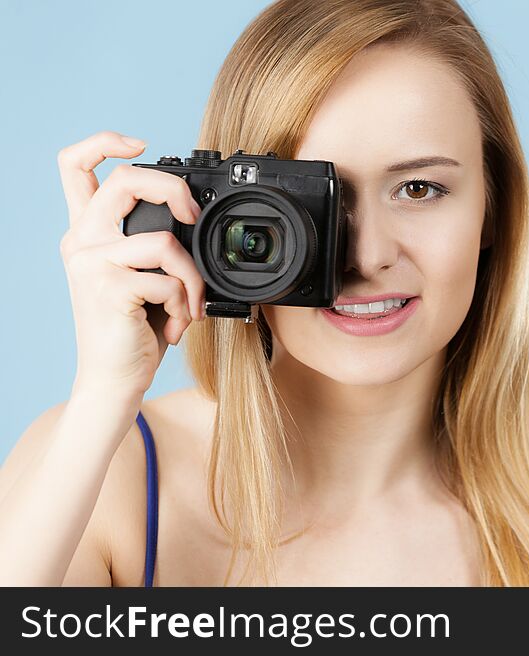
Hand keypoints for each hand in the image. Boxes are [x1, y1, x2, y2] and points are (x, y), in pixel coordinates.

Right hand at [57, 130, 206, 401]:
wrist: (115, 378)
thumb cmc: (134, 328)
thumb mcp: (142, 277)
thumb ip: (151, 243)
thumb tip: (191, 217)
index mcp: (87, 233)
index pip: (74, 166)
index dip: (104, 142)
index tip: (139, 143)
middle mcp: (81, 241)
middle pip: (125, 181)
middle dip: (173, 190)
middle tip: (192, 215)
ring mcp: (90, 263)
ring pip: (166, 243)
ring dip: (192, 280)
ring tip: (188, 307)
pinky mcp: (108, 287)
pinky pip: (170, 280)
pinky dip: (186, 305)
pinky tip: (176, 326)